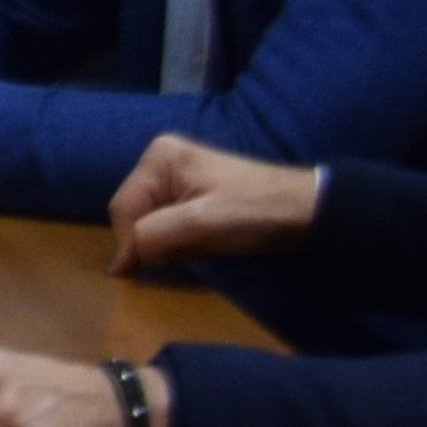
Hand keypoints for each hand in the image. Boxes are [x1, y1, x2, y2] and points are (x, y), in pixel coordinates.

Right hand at [110, 136, 321, 274]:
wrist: (305, 210)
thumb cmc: (254, 212)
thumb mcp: (200, 224)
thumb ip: (154, 235)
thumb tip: (121, 260)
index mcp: (159, 158)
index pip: (123, 209)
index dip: (133, 243)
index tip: (154, 268)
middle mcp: (162, 162)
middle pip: (134, 215)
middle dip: (156, 242)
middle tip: (189, 252)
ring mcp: (176, 177)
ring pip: (150, 224)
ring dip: (170, 245)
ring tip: (201, 246)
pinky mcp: (191, 194)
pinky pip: (168, 225)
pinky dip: (181, 242)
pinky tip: (204, 244)